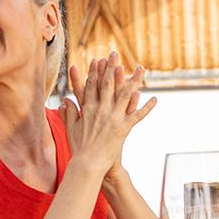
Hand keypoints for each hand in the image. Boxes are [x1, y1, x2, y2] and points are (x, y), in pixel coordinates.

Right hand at [60, 52, 156, 176]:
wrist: (87, 165)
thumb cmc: (79, 148)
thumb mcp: (71, 128)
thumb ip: (68, 113)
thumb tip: (64, 101)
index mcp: (88, 108)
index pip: (91, 85)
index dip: (95, 71)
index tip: (98, 59)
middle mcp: (101, 110)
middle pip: (108, 84)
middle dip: (111, 67)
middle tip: (115, 54)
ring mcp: (113, 118)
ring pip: (125, 95)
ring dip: (134, 80)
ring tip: (140, 68)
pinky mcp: (123, 128)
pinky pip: (137, 116)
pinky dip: (146, 107)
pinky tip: (154, 99)